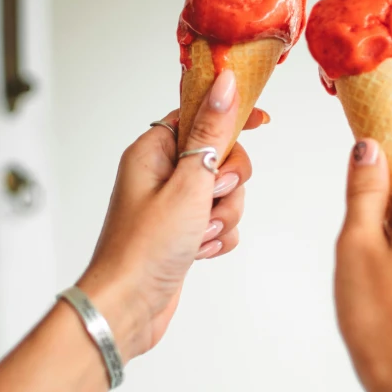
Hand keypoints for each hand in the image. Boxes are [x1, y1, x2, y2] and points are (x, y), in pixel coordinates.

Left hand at [76, 69, 257, 361]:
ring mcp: (174, 205)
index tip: (262, 121)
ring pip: (225, 194)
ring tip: (200, 236)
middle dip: (228, 184)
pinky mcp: (184, 231)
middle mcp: (162, 174)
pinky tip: (200, 252)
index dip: (230, 116)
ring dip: (223, 216)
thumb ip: (211, 132)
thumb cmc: (145, 246)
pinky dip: (218, 237)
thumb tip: (225, 83)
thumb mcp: (187, 183)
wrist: (129, 308)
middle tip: (211, 198)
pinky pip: (220, 222)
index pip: (199, 114)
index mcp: (153, 151)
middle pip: (220, 156)